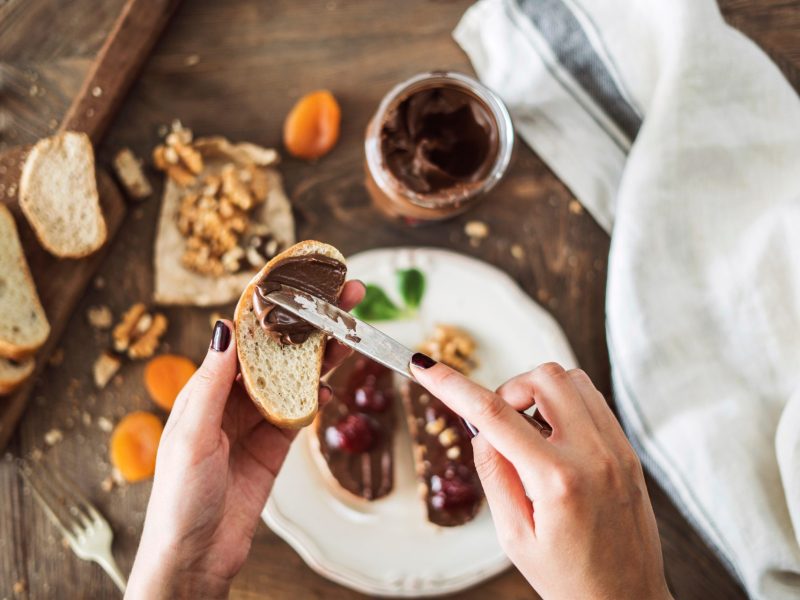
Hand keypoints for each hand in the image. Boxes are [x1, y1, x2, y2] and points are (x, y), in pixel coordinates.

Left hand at [126, 281, 364, 599]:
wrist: (197, 555)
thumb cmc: (180, 498)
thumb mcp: (192, 434)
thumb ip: (213, 382)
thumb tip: (227, 327)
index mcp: (207, 387)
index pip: (245, 334)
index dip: (273, 304)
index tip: (300, 278)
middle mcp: (232, 398)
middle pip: (278, 349)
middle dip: (309, 320)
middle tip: (343, 294)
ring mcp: (256, 420)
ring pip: (296, 375)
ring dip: (323, 351)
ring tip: (351, 326)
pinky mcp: (275, 445)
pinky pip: (302, 410)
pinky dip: (320, 393)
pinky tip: (334, 380)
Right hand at [410, 357, 670, 599]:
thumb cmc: (569, 580)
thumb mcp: (514, 537)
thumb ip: (494, 473)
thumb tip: (482, 429)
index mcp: (558, 481)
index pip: (494, 414)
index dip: (452, 385)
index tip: (425, 366)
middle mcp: (595, 455)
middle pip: (544, 377)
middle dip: (509, 388)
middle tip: (498, 423)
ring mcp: (617, 449)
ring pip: (572, 379)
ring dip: (539, 392)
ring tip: (527, 432)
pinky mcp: (628, 450)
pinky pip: (593, 400)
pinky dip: (565, 403)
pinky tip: (553, 437)